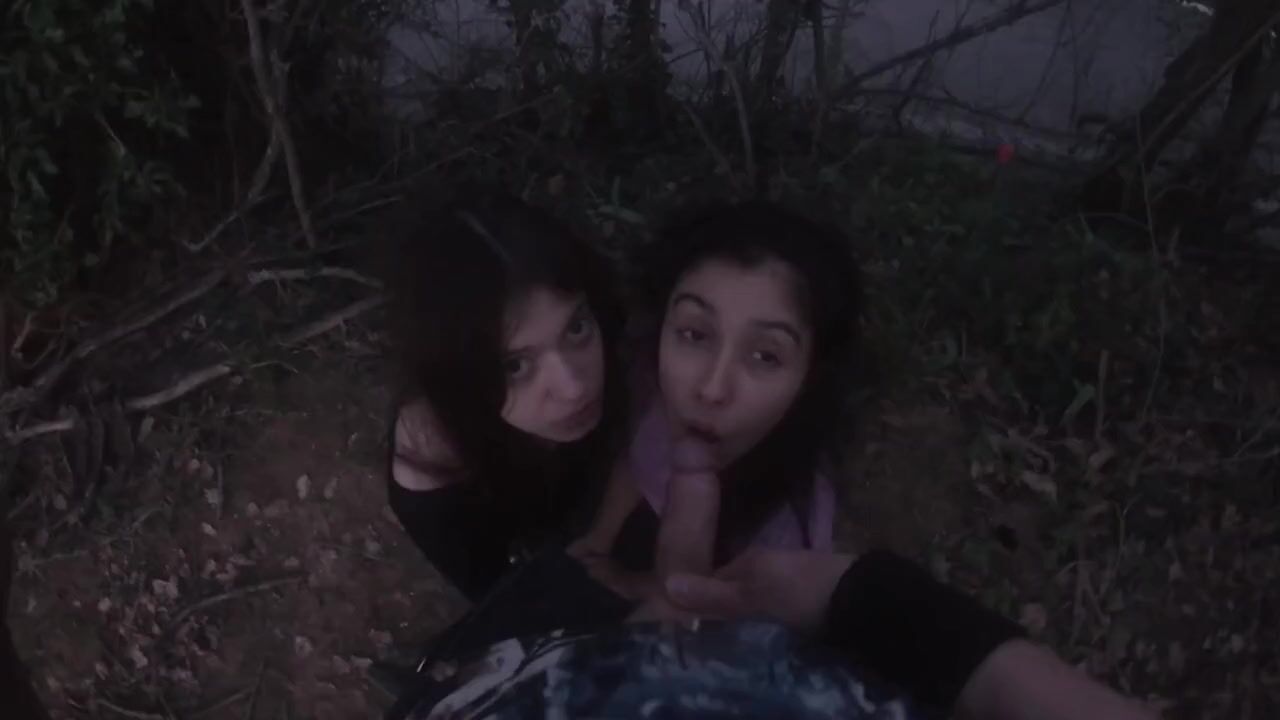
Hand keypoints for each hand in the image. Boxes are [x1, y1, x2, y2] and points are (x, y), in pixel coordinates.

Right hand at [664, 549, 853, 632]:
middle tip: (698, 640)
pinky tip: (755, 641)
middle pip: (730, 591)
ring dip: (738, 619)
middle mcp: (765, 570)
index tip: (676, 624)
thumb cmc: (805, 591)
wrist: (863, 601)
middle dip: (715, 609)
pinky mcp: (803, 605)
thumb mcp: (756, 594)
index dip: (691, 598)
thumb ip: (715, 595)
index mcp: (750, 561)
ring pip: (750, 603)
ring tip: (723, 645)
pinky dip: (759, 625)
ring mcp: (786, 586)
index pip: (709, 579)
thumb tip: (664, 585)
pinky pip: (769, 614)